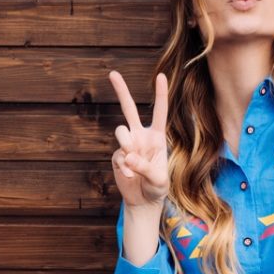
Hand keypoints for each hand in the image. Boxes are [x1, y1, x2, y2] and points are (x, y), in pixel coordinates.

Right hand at [108, 70, 169, 207]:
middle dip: (121, 91)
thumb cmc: (157, 187)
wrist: (143, 200)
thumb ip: (145, 166)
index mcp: (156, 136)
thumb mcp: (159, 179)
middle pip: (128, 109)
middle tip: (112, 73)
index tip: (161, 75)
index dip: (160, 93)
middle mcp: (140, 136)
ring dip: (126, 143)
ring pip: (121, 131)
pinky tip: (130, 176)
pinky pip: (118, 155)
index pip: (159, 111)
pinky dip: (124, 167)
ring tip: (132, 160)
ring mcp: (127, 145)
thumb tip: (127, 155)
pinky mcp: (117, 156)